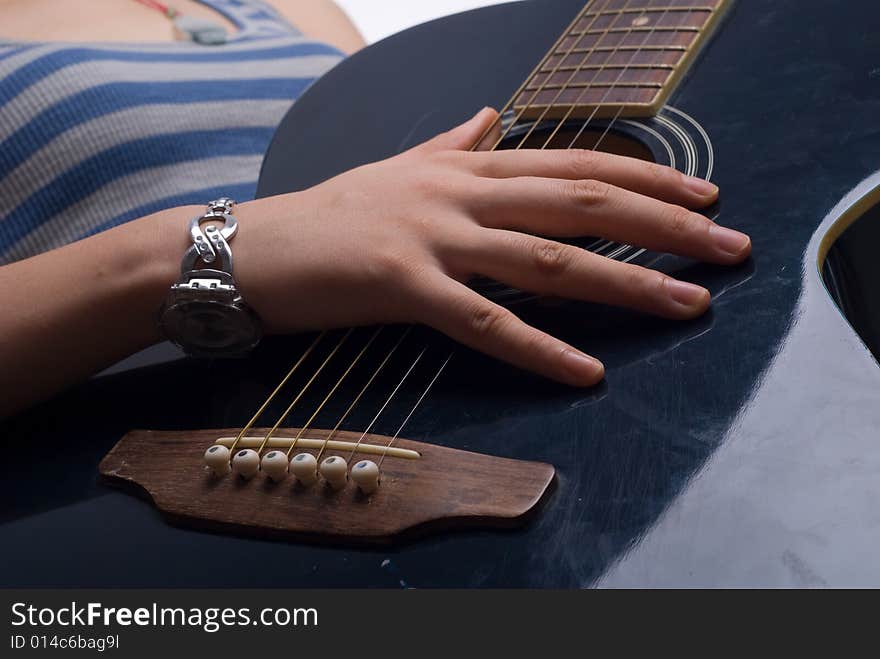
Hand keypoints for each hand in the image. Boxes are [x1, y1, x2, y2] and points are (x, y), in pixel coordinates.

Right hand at [233, 108, 750, 386]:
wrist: (251, 246)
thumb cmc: (327, 214)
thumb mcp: (397, 167)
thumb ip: (449, 144)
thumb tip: (488, 118)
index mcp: (463, 166)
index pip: (574, 163)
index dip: (646, 176)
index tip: (703, 195)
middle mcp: (459, 191)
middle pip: (581, 202)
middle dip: (664, 224)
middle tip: (729, 246)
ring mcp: (432, 236)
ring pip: (547, 258)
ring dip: (626, 283)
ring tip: (688, 305)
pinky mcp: (402, 285)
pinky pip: (483, 320)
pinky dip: (539, 348)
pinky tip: (586, 370)